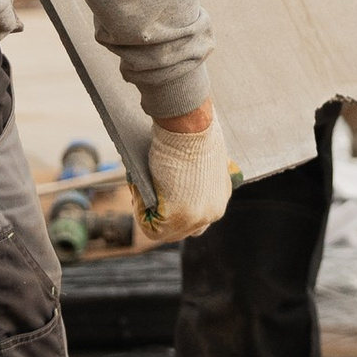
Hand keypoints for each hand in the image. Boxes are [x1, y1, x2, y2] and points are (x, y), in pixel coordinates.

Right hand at [136, 103, 233, 243]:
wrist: (189, 125)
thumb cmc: (193, 133)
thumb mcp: (201, 159)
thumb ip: (195, 179)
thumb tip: (175, 184)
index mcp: (220, 198)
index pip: (197, 218)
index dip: (174, 209)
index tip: (158, 195)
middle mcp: (213, 212)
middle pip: (183, 230)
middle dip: (160, 216)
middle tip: (143, 198)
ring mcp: (197, 217)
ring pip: (166, 232)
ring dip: (148, 215)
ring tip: (138, 193)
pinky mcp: (179, 216)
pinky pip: (151, 227)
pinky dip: (139, 210)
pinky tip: (136, 189)